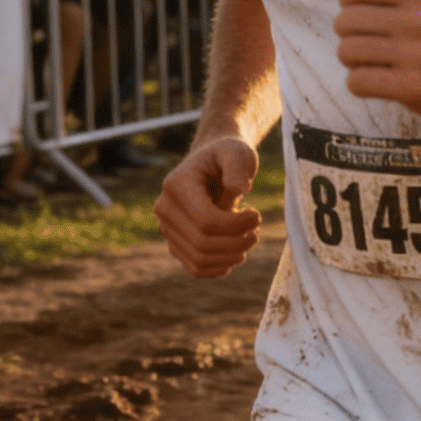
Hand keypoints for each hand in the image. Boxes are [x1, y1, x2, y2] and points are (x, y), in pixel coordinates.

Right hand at [154, 137, 261, 277]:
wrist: (212, 164)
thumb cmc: (227, 156)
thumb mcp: (237, 151)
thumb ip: (238, 165)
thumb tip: (239, 188)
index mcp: (176, 184)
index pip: (206, 220)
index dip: (236, 224)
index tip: (256, 214)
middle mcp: (164, 208)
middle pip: (202, 243)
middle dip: (237, 242)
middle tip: (256, 230)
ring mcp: (167, 228)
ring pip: (199, 260)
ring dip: (231, 256)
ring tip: (248, 239)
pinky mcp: (176, 244)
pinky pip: (196, 268)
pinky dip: (219, 267)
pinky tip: (236, 253)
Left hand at [333, 0, 420, 132]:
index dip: (349, 3)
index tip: (361, 15)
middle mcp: (419, 19)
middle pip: (346, 21)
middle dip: (349, 34)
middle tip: (366, 43)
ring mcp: (416, 54)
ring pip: (347, 51)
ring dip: (353, 61)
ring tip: (371, 63)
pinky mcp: (413, 88)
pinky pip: (358, 82)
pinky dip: (360, 84)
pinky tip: (377, 82)